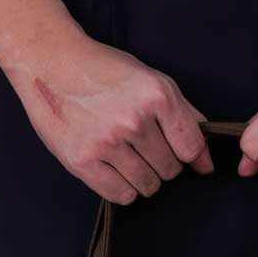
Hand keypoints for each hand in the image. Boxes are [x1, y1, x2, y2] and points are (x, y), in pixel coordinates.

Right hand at [0, 29, 214, 202]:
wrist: (51, 61)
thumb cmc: (104, 71)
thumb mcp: (150, 79)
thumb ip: (182, 113)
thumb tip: (206, 155)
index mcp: (157, 96)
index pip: (191, 147)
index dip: (192, 158)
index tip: (187, 159)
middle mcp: (134, 120)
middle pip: (170, 170)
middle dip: (163, 164)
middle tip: (144, 149)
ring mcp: (107, 142)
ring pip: (148, 185)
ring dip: (144, 179)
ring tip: (128, 158)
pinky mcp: (83, 160)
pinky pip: (121, 195)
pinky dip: (124, 189)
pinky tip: (115, 171)